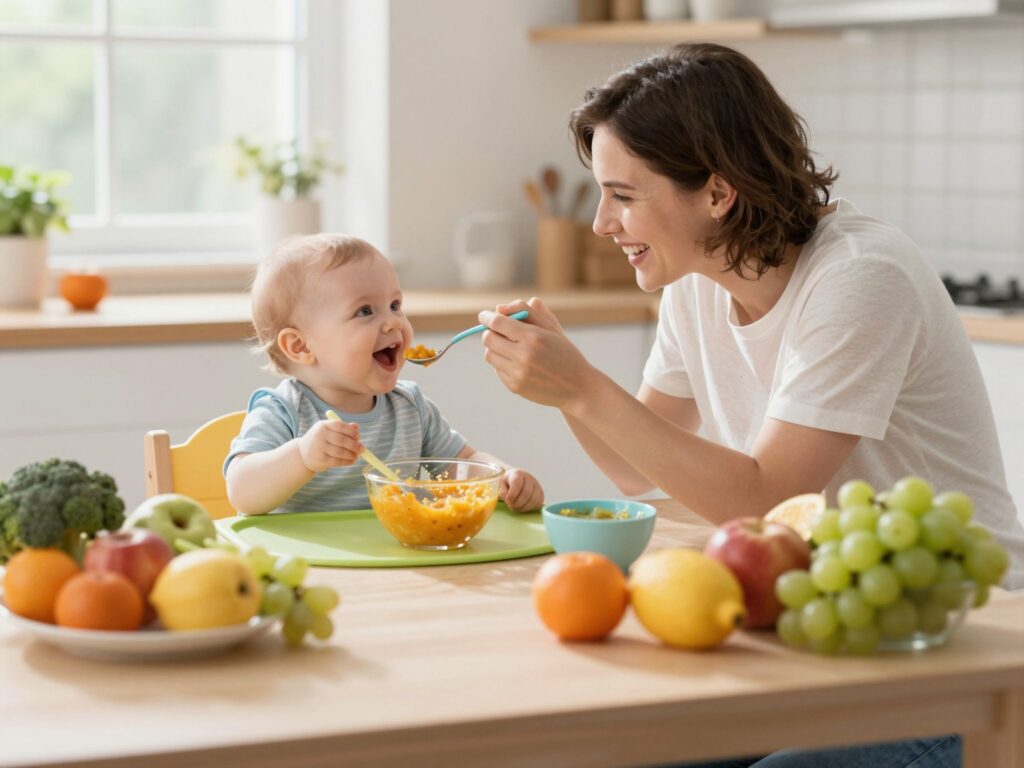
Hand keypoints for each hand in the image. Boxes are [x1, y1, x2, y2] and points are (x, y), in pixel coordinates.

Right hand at [298, 418, 362, 472]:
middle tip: (362, 448)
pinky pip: (337, 461)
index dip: (350, 431)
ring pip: (340, 452)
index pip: (339, 425)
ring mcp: (319, 448)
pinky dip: (347, 461)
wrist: (302, 453)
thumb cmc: (320, 439)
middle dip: (354, 445)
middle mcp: (319, 436)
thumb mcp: (328, 430)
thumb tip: (356, 427)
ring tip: (357, 455)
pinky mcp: (320, 460)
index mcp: (322, 425)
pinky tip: (352, 460)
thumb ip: (343, 428)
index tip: (358, 436)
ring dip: (352, 454)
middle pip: (341, 440)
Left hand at [478, 297, 594, 411]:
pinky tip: (517, 363)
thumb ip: (528, 312)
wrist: (578, 387)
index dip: (487, 317)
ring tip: (508, 347)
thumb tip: (499, 308)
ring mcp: (518, 373)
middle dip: (490, 332)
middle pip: (488, 338)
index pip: (498, 322)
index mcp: (534, 337)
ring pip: (489, 355)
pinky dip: (502, 363)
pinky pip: (497, 370)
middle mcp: (524, 356)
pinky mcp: (515, 387)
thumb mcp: (552, 328)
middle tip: (497, 331)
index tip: (484, 315)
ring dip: (494, 348)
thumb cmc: (565, 354)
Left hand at [501, 468, 543, 511]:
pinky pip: (539, 503)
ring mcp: (536, 485)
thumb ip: (504, 492)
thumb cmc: (507, 483)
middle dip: (517, 503)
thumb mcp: (501, 485)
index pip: (517, 483)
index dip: (512, 494)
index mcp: (517, 474)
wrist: (516, 479)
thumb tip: (509, 500)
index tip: (507, 500)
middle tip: (511, 506)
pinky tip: (524, 507)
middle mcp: (529, 478)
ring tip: (517, 508)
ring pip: (534, 500)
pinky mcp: (541, 492)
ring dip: (524, 507)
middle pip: (526, 493)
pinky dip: (531, 508)